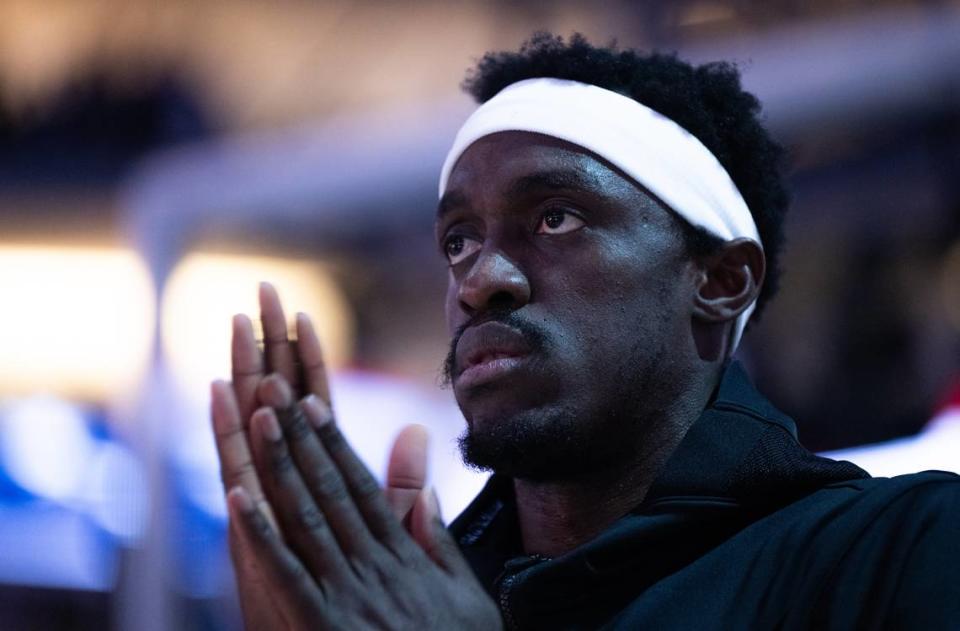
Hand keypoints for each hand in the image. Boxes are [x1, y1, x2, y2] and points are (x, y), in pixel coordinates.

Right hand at [211, 283, 431, 628]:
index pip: (314, 405)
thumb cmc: (358, 591)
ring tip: (238, 326)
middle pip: (275, 400)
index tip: (303, 313)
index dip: (308, 359)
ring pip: (253, 422)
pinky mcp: (250, 528)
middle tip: (261, 293)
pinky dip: (228, 432)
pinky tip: (219, 393)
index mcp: (318, 479)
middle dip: (269, 347)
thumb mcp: (384, 529)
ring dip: (245, 373)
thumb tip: (418, 430)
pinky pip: (238, 471)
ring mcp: (264, 500)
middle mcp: (283, 480)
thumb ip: (399, 484)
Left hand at [229, 375, 501, 629]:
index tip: (313, 403)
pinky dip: (261, 534)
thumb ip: (439, 544)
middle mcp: (373, 564)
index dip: (334, 442)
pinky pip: (287, 574)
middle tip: (275, 386)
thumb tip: (424, 492)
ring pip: (307, 516)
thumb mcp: (466, 596)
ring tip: (259, 417)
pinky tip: (238, 499)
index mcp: (404, 556)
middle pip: (330, 487)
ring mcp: (347, 594)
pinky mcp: (321, 624)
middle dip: (300, 435)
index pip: (362, 486)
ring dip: (281, 464)